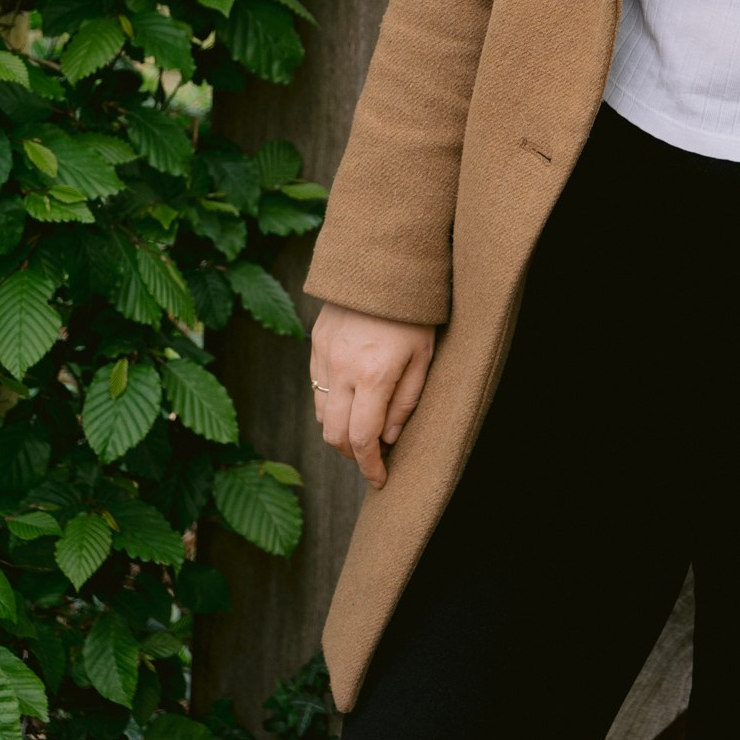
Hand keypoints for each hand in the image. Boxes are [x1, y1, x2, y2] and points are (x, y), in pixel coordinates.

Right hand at [310, 304, 435, 486]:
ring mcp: (324, 356)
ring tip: (362, 427)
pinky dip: (330, 403)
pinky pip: (316, 387)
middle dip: (352, 454)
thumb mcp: (424, 355)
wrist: (385, 261)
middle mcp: (342, 370)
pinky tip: (350, 397)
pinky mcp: (315, 343)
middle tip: (371, 456)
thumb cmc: (414, 309)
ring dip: (339, 430)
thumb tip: (391, 437)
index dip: (370, 466)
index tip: (379, 478)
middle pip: (335, 435)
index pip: (362, 440)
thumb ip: (407, 400)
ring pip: (322, 414)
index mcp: (374, 376)